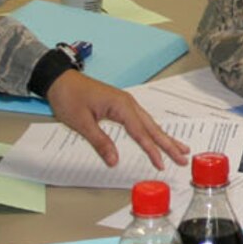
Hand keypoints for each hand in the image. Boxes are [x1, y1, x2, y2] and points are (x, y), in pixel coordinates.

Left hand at [46, 72, 188, 168]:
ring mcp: (125, 103)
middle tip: (183, 157)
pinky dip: (151, 130)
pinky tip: (157, 136)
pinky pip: (141, 120)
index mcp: (121, 105)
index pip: (141, 132)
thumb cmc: (69, 97)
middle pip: (152, 127)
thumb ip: (100, 141)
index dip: (152, 150)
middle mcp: (128, 103)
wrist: (59, 79)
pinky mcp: (120, 105)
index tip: (161, 163)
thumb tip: (114, 160)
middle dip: (168, 143)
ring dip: (164, 137)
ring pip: (149, 123)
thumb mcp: (82, 122)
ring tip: (179, 147)